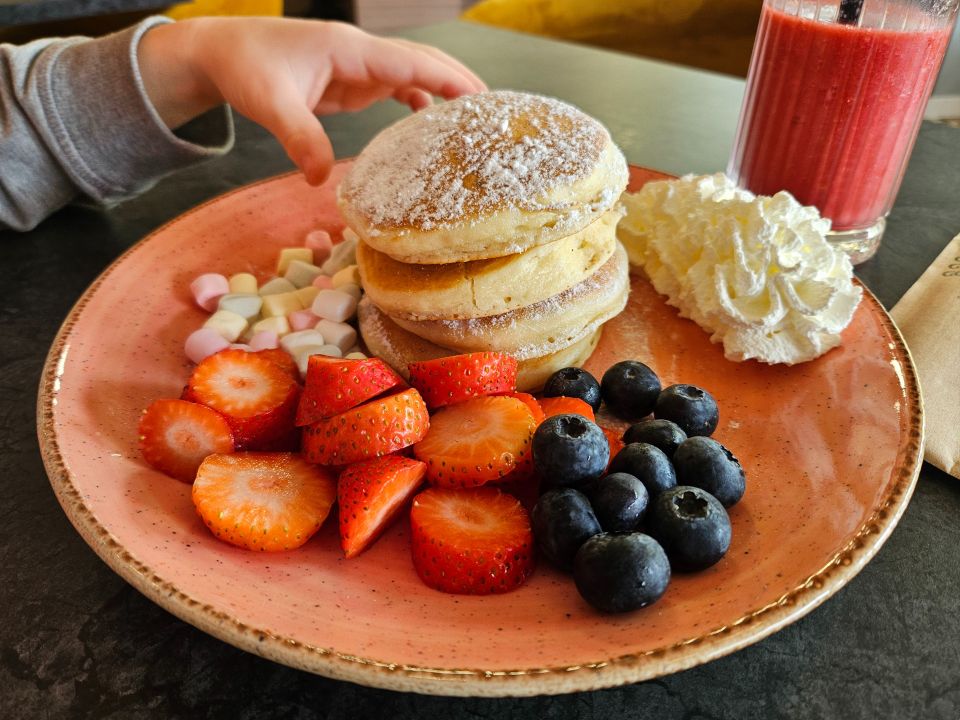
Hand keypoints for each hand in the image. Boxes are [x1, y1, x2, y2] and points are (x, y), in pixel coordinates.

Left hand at [138, 18, 486, 183]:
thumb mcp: (268, 103)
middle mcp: (361, 55)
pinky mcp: (352, 81)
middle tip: (496, 113)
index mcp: (349, 50)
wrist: (221, 52)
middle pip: (424, 63)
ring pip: (415, 74)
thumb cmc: (243, 67)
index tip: (483, 100)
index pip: (412, 62)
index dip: (450, 79)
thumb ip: (298, 136)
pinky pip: (397, 87)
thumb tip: (322, 179)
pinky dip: (419, 101)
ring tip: (475, 122)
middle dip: (461, 83)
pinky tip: (431, 124)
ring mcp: (358, 67)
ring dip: (445, 91)